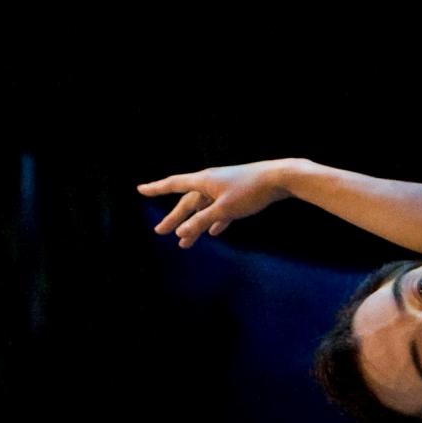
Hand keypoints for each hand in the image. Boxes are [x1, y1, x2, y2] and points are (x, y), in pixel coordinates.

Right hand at [137, 159, 295, 247]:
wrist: (281, 178)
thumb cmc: (250, 191)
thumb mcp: (223, 209)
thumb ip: (201, 221)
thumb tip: (180, 231)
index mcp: (204, 181)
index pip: (174, 184)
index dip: (156, 189)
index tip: (141, 190)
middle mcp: (211, 182)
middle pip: (188, 202)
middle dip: (175, 218)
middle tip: (160, 232)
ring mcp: (225, 188)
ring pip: (204, 209)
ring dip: (195, 225)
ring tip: (185, 243)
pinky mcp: (239, 195)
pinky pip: (221, 210)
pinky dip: (215, 221)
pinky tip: (214, 232)